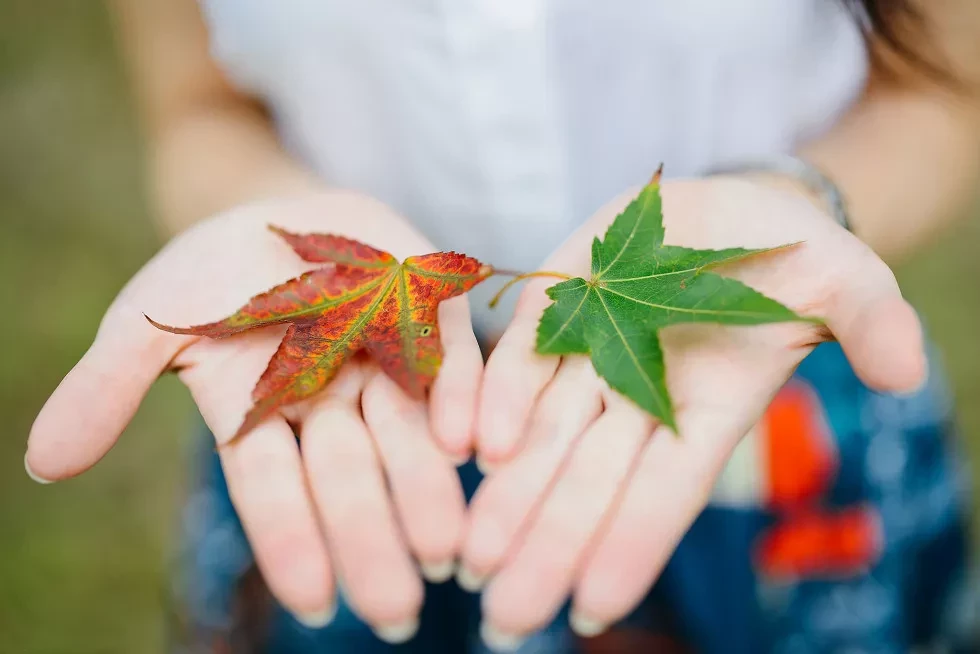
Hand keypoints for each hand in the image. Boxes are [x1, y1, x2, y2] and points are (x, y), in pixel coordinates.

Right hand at [26, 190, 482, 640]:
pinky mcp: (427, 315)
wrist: (272, 209)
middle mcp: (330, 404)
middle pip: (352, 478)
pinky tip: (470, 444)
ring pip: (408, 435)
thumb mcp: (146, 323)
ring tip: (450, 546)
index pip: (276, 490)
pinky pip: (450, 358)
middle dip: (373, 540)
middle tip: (401, 612)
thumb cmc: (204, 276)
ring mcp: (384, 362)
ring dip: (428, 490)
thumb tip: (44, 466)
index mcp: (263, 418)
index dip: (295, 542)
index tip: (319, 604)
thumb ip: (107, 388)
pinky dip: (462, 397)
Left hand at [461, 176, 925, 644]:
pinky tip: (471, 448)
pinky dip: (495, 400)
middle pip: (588, 484)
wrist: (726, 210)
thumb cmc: (790, 258)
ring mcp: (591, 357)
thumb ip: (871, 319)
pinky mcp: (555, 310)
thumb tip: (904, 371)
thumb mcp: (844, 278)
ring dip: (507, 499)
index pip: (666, 493)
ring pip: (541, 439)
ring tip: (472, 560)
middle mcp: (640, 397)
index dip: (631, 547)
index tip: (588, 610)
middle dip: (548, 548)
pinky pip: (519, 360)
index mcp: (708, 409)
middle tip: (503, 618)